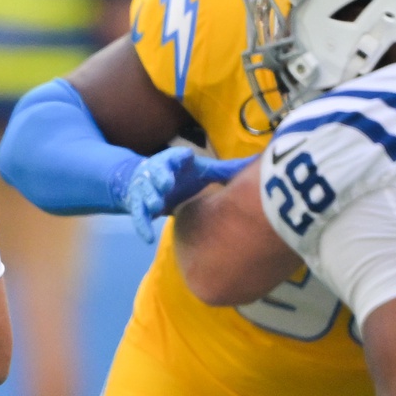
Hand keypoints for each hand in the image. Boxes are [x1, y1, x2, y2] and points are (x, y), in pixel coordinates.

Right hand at [122, 148, 256, 242]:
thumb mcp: (203, 171)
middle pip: (157, 172)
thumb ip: (226, 170)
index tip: (186, 158)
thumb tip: (257, 162)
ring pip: (146, 193)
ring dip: (150, 199)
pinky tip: (148, 238)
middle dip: (160, 177)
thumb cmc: (181, 175)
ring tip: (156, 206)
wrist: (143, 180)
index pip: (176, 156)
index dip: (179, 157)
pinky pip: (139, 215)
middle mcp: (158, 172)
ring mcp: (146, 188)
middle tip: (167, 184)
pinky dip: (142, 225)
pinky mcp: (138, 204)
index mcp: (175, 161)